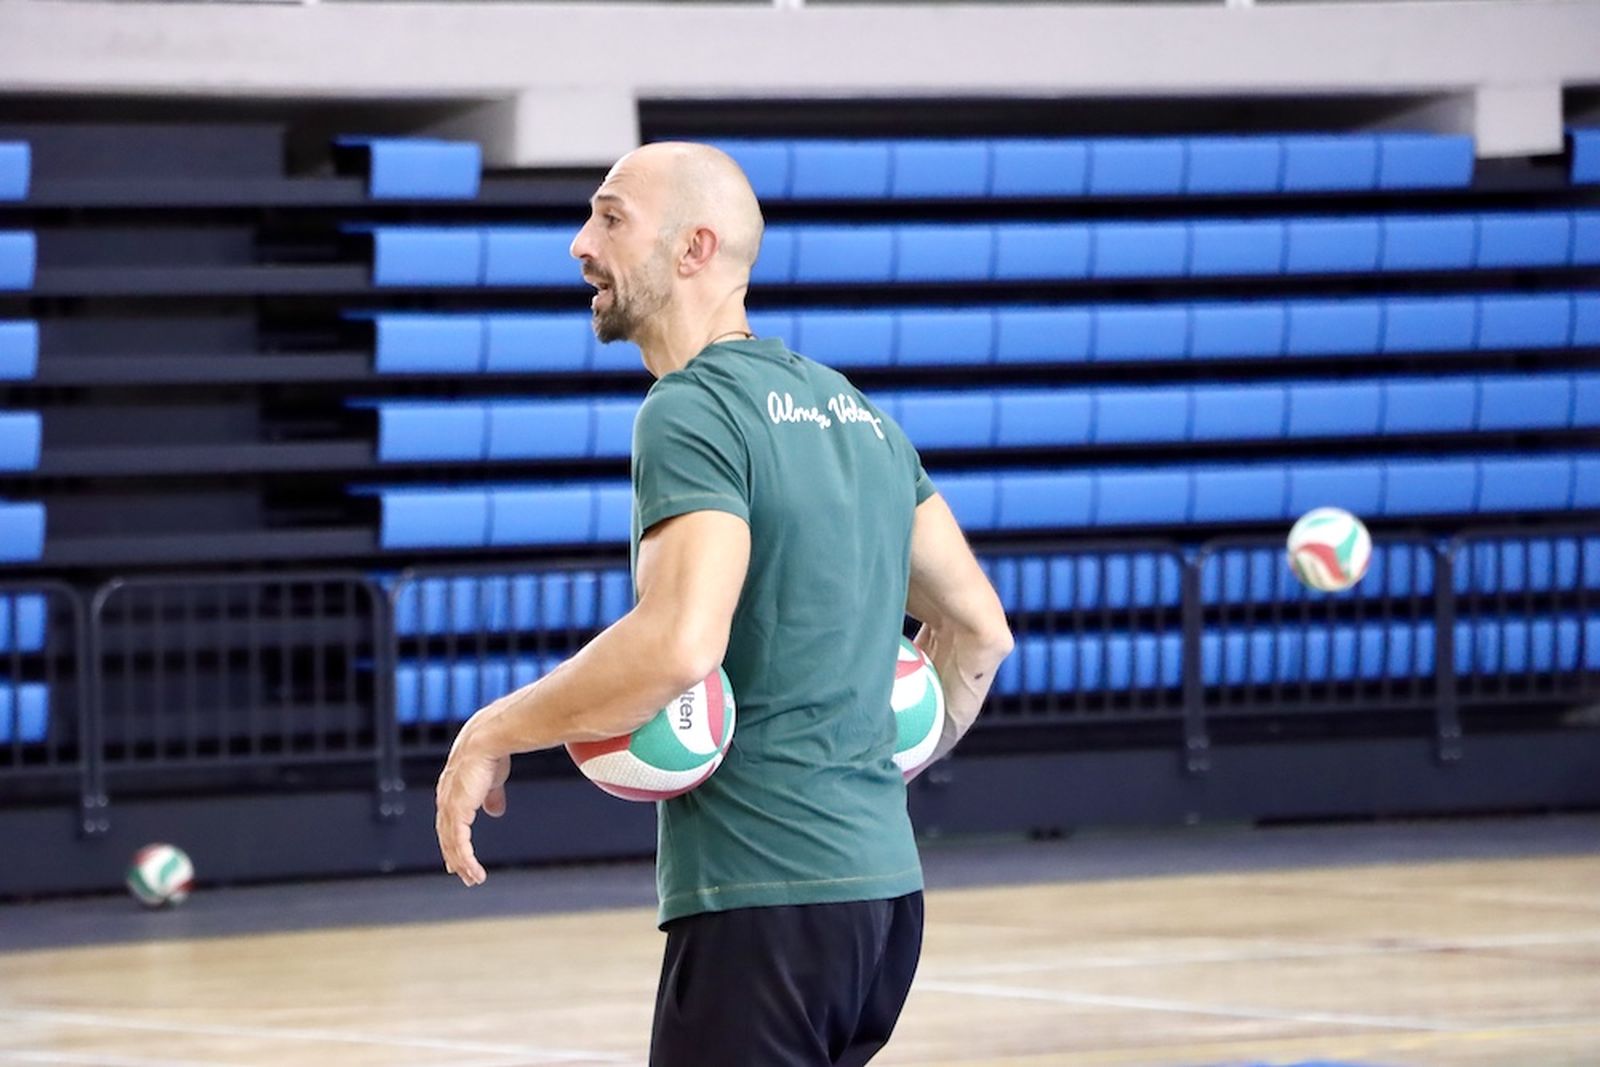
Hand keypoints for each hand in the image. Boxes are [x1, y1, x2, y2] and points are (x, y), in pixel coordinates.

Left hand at [435, 725, 511, 886]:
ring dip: (462, 864)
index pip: (449, 821)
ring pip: (452, 845)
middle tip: (464, 875)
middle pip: (447, 837)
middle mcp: (446, 801)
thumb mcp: (492, 779)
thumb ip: (491, 796)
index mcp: (452, 792)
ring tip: (473, 879)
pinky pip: (460, 844)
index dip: (453, 840)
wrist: (488, 741)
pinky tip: (474, 871)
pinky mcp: (457, 813)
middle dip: (455, 857)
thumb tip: (496, 811)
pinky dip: (466, 860)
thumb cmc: (491, 753)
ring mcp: (450, 808)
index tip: (457, 856)